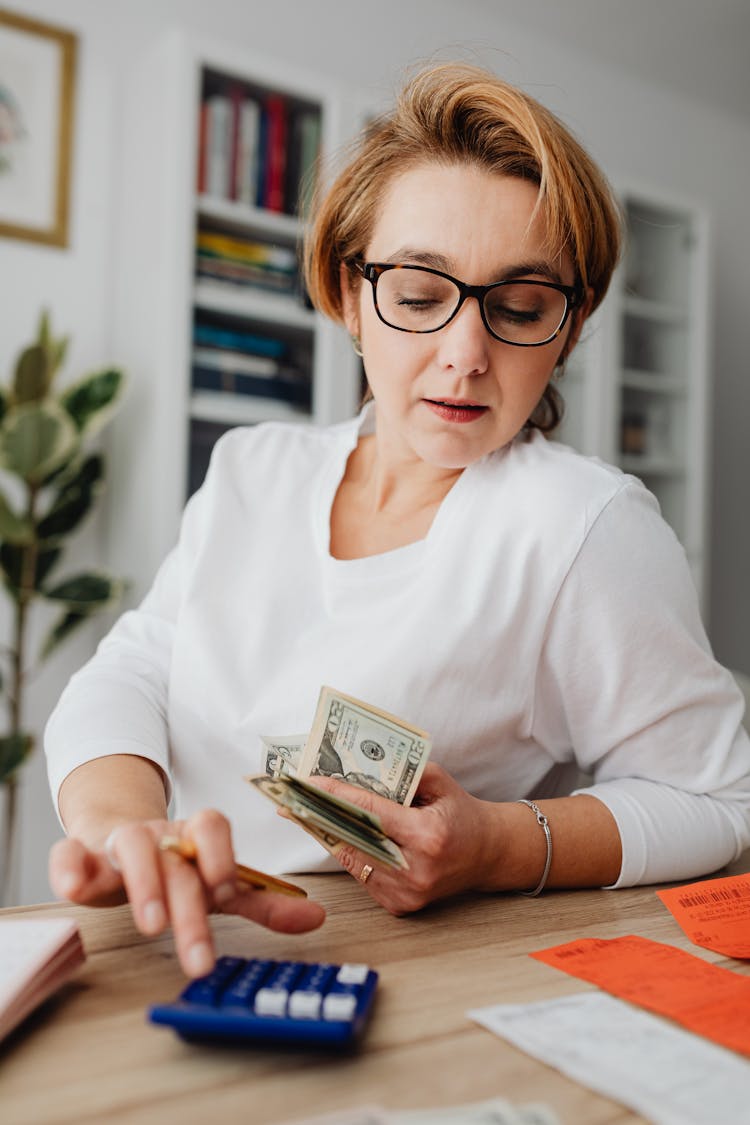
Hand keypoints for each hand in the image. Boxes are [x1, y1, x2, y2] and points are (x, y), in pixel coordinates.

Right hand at [48, 809, 325, 975]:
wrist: (118, 836)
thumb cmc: (175, 866)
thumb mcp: (218, 884)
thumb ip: (261, 900)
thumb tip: (317, 917)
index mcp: (194, 837)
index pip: (212, 827)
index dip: (220, 856)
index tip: (225, 893)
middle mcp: (160, 835)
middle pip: (177, 863)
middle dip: (189, 910)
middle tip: (199, 958)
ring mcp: (120, 843)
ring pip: (131, 847)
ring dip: (142, 884)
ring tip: (150, 924)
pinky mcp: (82, 856)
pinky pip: (70, 853)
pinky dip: (69, 867)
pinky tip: (72, 889)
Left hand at [307, 763, 494, 913]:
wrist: (487, 854)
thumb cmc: (462, 814)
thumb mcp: (439, 782)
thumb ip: (402, 775)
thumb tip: (355, 772)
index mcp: (428, 836)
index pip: (371, 813)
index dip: (337, 796)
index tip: (309, 782)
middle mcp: (416, 869)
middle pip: (355, 839)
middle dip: (323, 815)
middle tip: (293, 798)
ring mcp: (407, 893)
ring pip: (354, 860)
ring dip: (331, 835)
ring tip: (307, 812)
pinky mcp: (400, 906)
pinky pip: (363, 875)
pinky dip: (351, 854)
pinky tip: (337, 834)